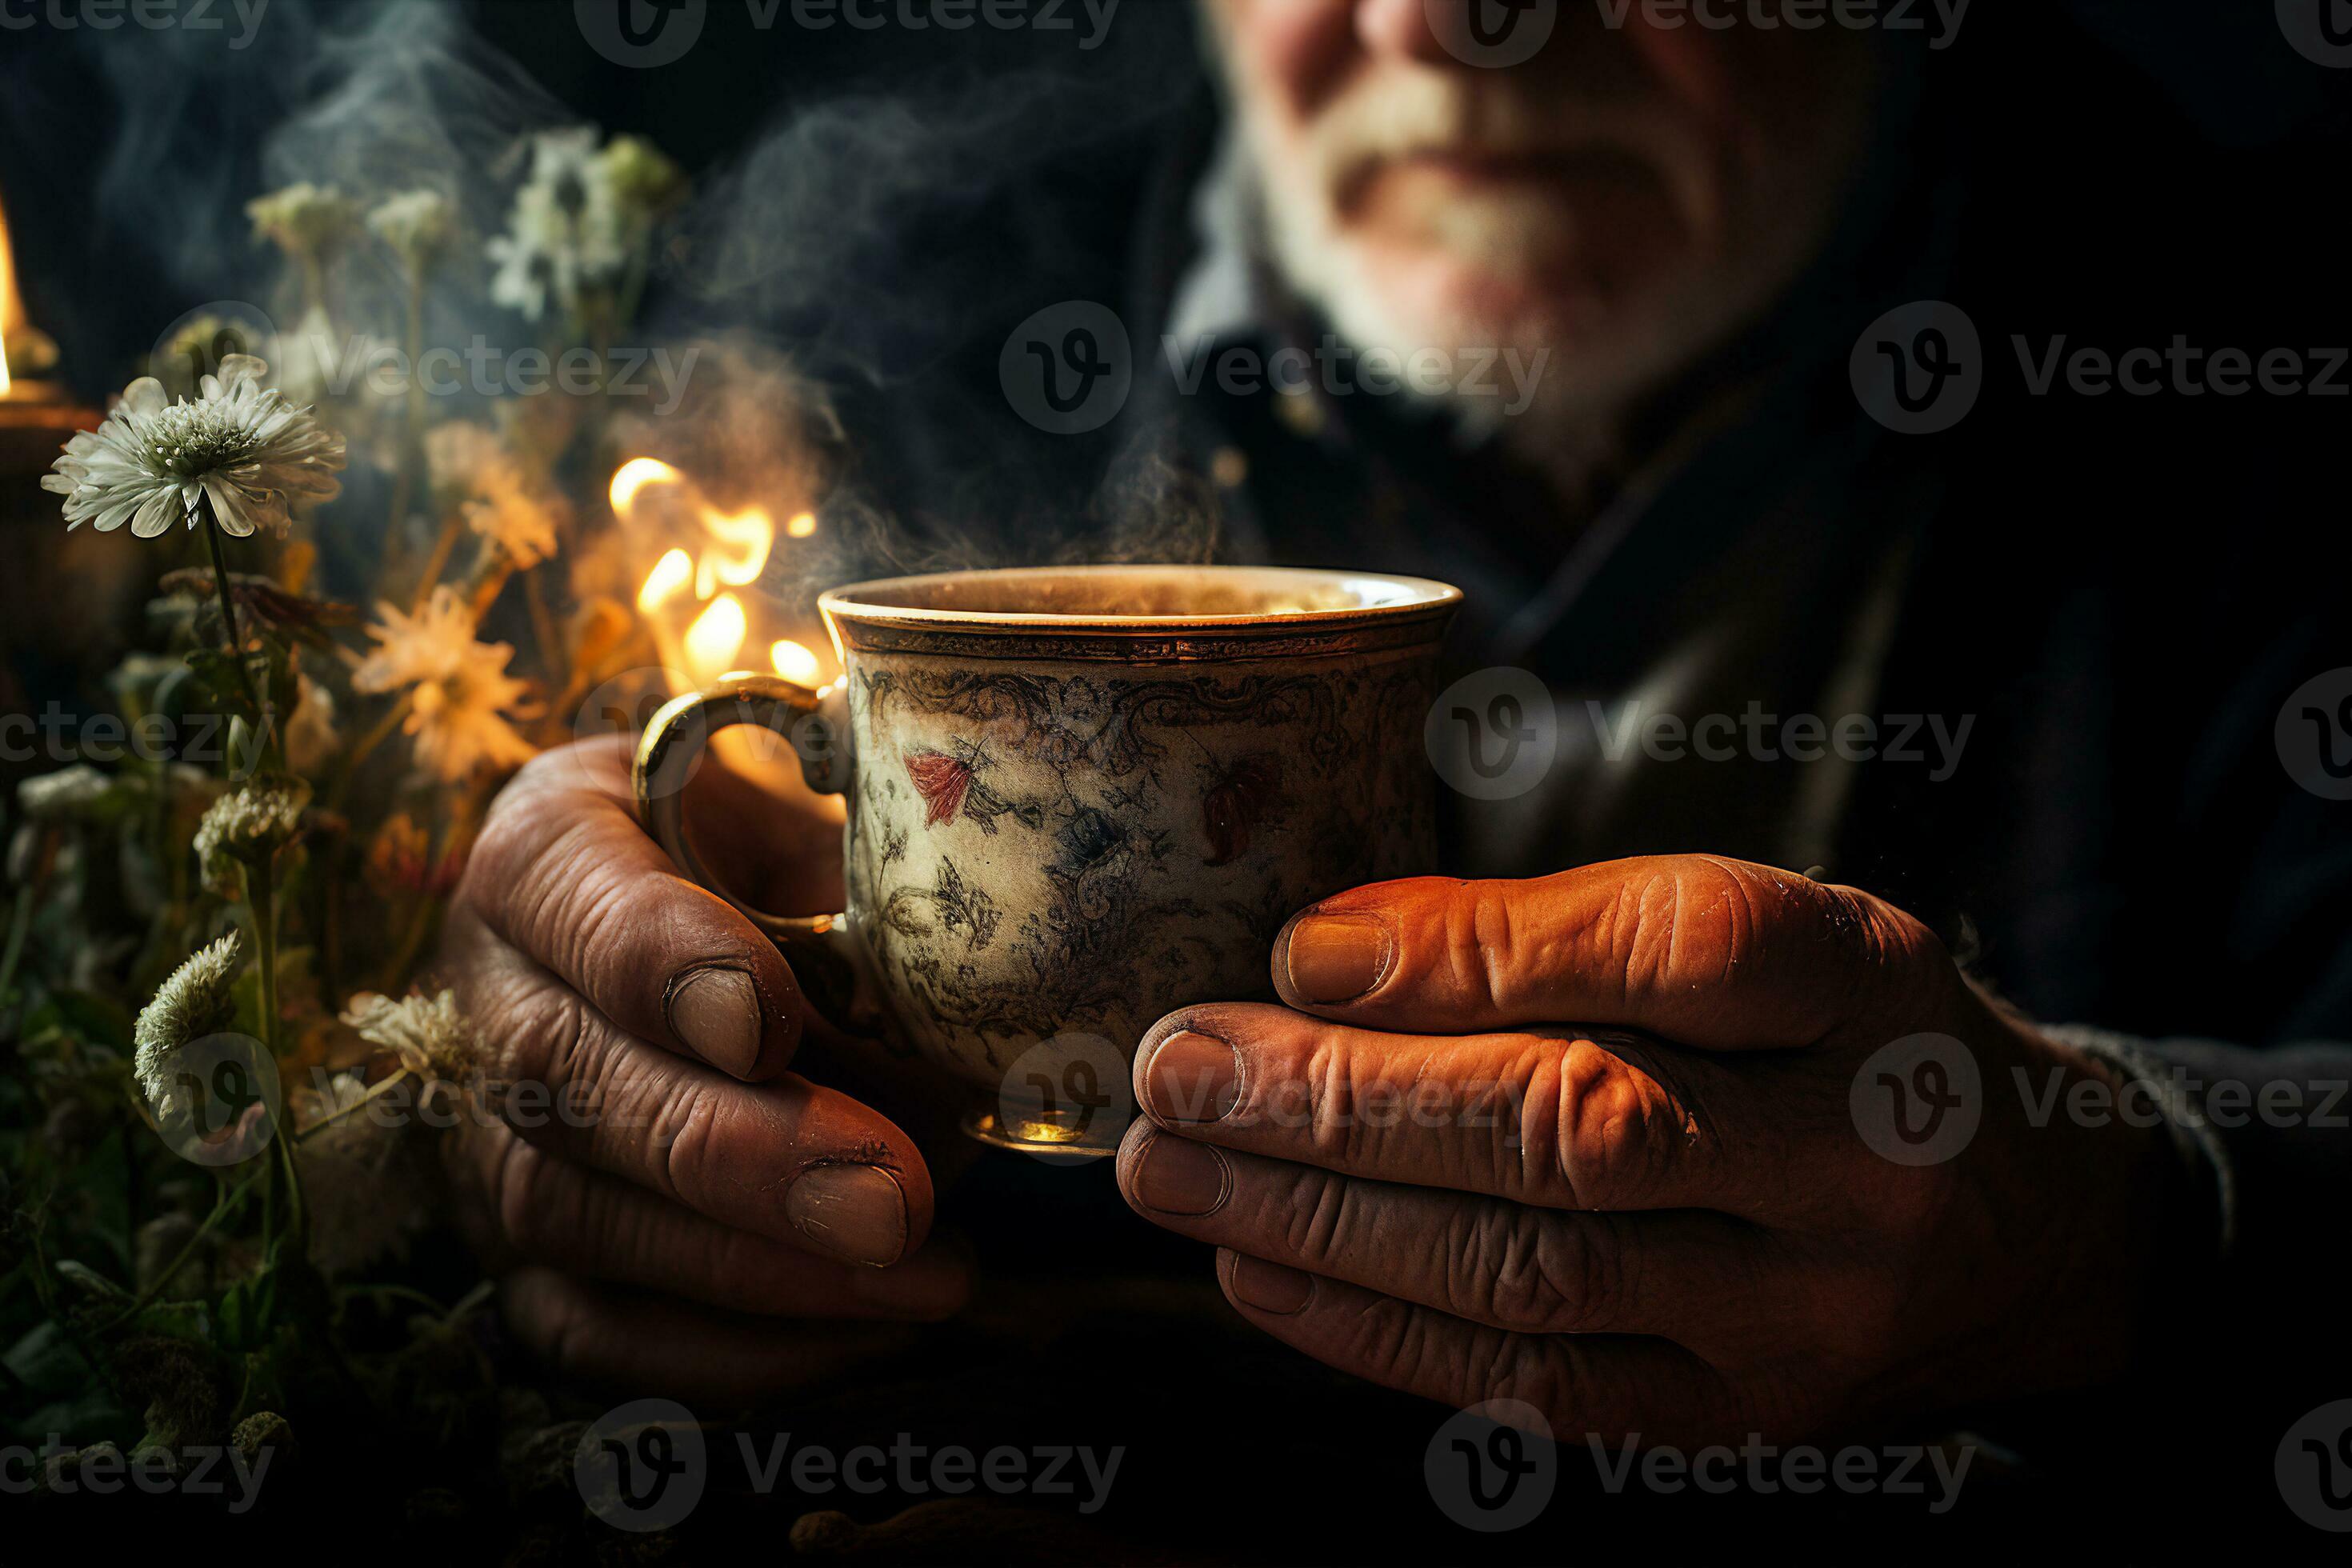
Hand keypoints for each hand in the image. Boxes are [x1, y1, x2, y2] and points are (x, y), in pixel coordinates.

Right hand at [437, 736, 969, 1399]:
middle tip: (891, 1196)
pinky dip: (731, 1351)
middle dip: (738, 1152)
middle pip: (568, 1080)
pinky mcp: (523, 1255)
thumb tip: (981, 936)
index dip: (662, 964)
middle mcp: (488, 991)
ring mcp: (488, 1134)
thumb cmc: (769, 850)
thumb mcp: (805, 797)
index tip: (769, 1019)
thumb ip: (863, 846)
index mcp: (544, 843)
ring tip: (923, 1274)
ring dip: (756, 1266)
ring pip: (576, 1217)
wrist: (705, 909)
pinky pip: (592, 1330)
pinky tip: (872, 1331)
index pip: (569, 895)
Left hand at [1116, 855, 2177, 1444]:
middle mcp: (1853, 1160)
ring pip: (1533, 1270)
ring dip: (1319, 1215)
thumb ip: (1566, 929)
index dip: (1472, 950)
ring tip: (1175, 1163)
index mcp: (1864, 986)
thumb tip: (1330, 949)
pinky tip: (1259, 1264)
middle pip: (1577, 1127)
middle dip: (1342, 1098)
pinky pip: (1535, 1385)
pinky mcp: (1741, 1422)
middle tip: (1180, 1066)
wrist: (2032, 1230)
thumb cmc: (1847, 1042)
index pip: (1674, 952)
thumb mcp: (1765, 930)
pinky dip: (1374, 1327)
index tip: (1302, 945)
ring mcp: (1801, 1316)